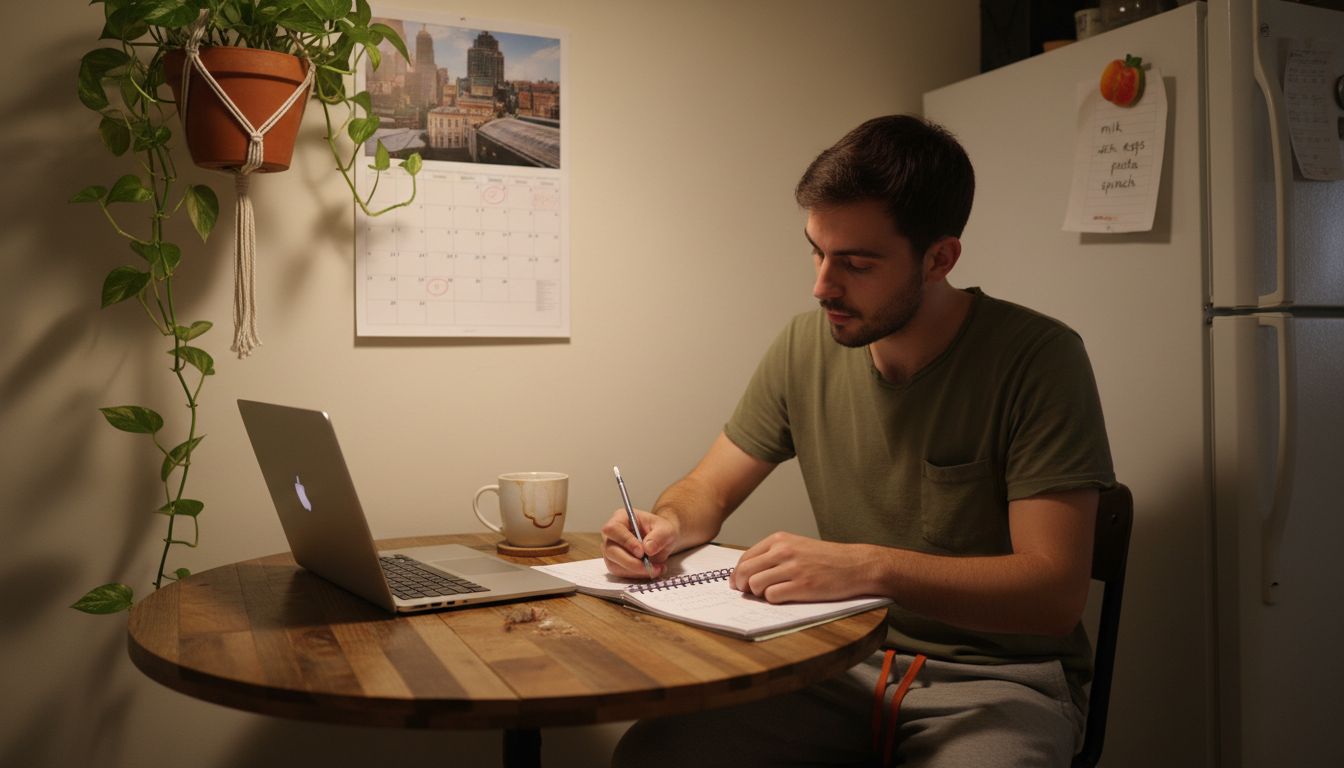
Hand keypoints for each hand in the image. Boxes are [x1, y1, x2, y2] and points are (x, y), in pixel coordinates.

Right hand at [601, 507, 680, 578]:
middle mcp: (612, 535)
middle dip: (631, 562)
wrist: (662, 541)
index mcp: (621, 518)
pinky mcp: (615, 563)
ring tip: (657, 568)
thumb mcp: (666, 530)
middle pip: (611, 550)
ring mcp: (611, 550)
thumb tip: (648, 549)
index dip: (625, 541)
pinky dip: (637, 575)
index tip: (641, 552)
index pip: (613, 529)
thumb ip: (659, 537)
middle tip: (650, 566)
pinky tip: (652, 570)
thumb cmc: (661, 530)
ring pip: (615, 565)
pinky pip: (621, 573)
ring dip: (636, 571)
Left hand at [730, 532, 879, 602]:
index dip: (738, 574)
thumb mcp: (797, 545)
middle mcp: (783, 551)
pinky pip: (772, 596)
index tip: (738, 583)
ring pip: (755, 585)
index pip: (745, 558)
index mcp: (779, 540)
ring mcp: (792, 569)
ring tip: (769, 594)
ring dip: (758, 594)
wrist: (854, 565)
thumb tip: (747, 573)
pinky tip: (784, 596)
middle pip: (745, 572)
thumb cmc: (826, 558)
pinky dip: (773, 600)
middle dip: (742, 585)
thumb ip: (773, 554)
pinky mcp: (802, 586)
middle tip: (748, 592)